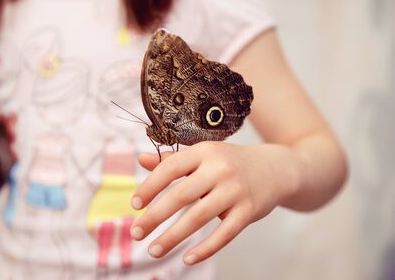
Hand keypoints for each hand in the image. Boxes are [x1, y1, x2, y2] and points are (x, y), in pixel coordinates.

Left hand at [129, 141, 301, 264]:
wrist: (276, 168)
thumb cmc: (231, 163)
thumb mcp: (204, 155)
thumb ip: (173, 159)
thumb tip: (140, 160)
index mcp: (204, 152)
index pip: (170, 168)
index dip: (149, 187)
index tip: (134, 204)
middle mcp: (220, 169)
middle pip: (180, 196)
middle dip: (154, 217)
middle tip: (135, 233)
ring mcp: (236, 190)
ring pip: (198, 217)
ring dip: (173, 237)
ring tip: (153, 250)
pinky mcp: (249, 211)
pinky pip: (224, 234)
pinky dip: (205, 249)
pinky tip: (187, 259)